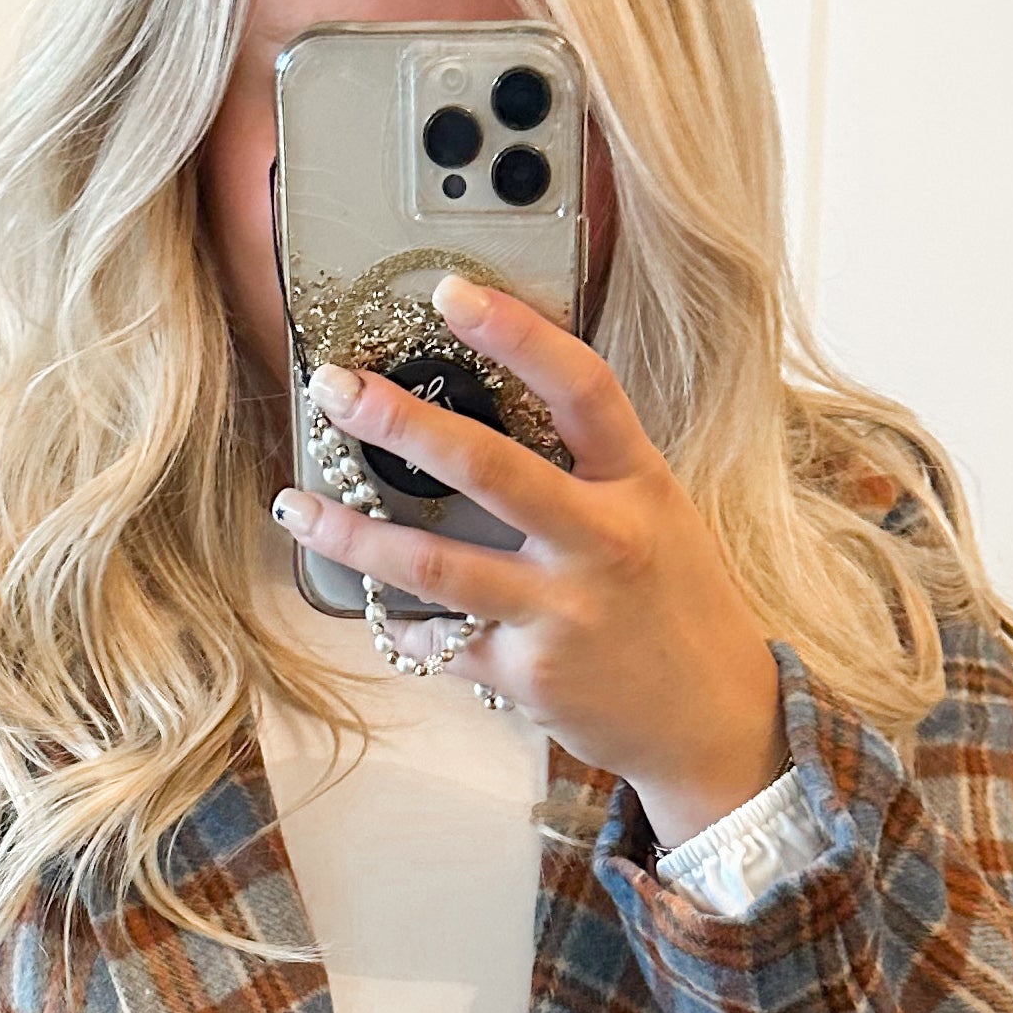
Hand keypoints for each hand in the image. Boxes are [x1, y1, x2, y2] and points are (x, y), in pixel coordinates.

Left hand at [271, 273, 787, 852]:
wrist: (715, 719)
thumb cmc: (676, 602)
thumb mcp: (656, 513)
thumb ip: (589, 466)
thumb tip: (488, 408)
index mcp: (639, 484)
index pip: (581, 387)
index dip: (516, 333)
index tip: (450, 292)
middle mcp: (603, 542)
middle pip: (489, 468)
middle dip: (400, 423)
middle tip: (335, 390)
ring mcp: (562, 612)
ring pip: (435, 565)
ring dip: (352, 533)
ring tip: (296, 506)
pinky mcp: (529, 674)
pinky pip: (441, 638)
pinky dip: (401, 622)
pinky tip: (378, 607)